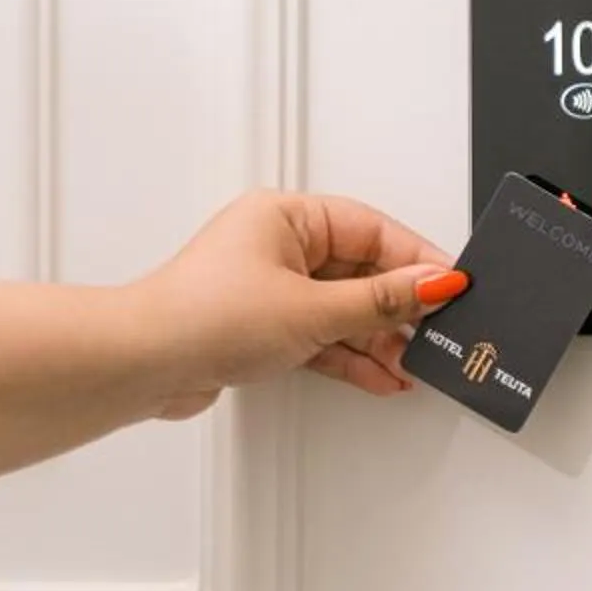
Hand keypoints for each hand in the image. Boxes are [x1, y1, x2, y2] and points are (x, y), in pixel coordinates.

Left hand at [128, 192, 469, 418]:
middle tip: (435, 331)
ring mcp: (269, 289)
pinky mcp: (261, 328)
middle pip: (361, 272)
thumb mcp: (313, 309)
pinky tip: (380, 374)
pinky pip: (323, 335)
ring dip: (378, 339)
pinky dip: (351, 355)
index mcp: (286, 217)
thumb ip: (383, 301)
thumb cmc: (199, 317)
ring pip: (344, 309)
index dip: (417, 261)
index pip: (373, 231)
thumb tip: (434, 285)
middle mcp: (276, 246)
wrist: (139, 365)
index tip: (452, 286)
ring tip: (411, 363)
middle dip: (399, 309)